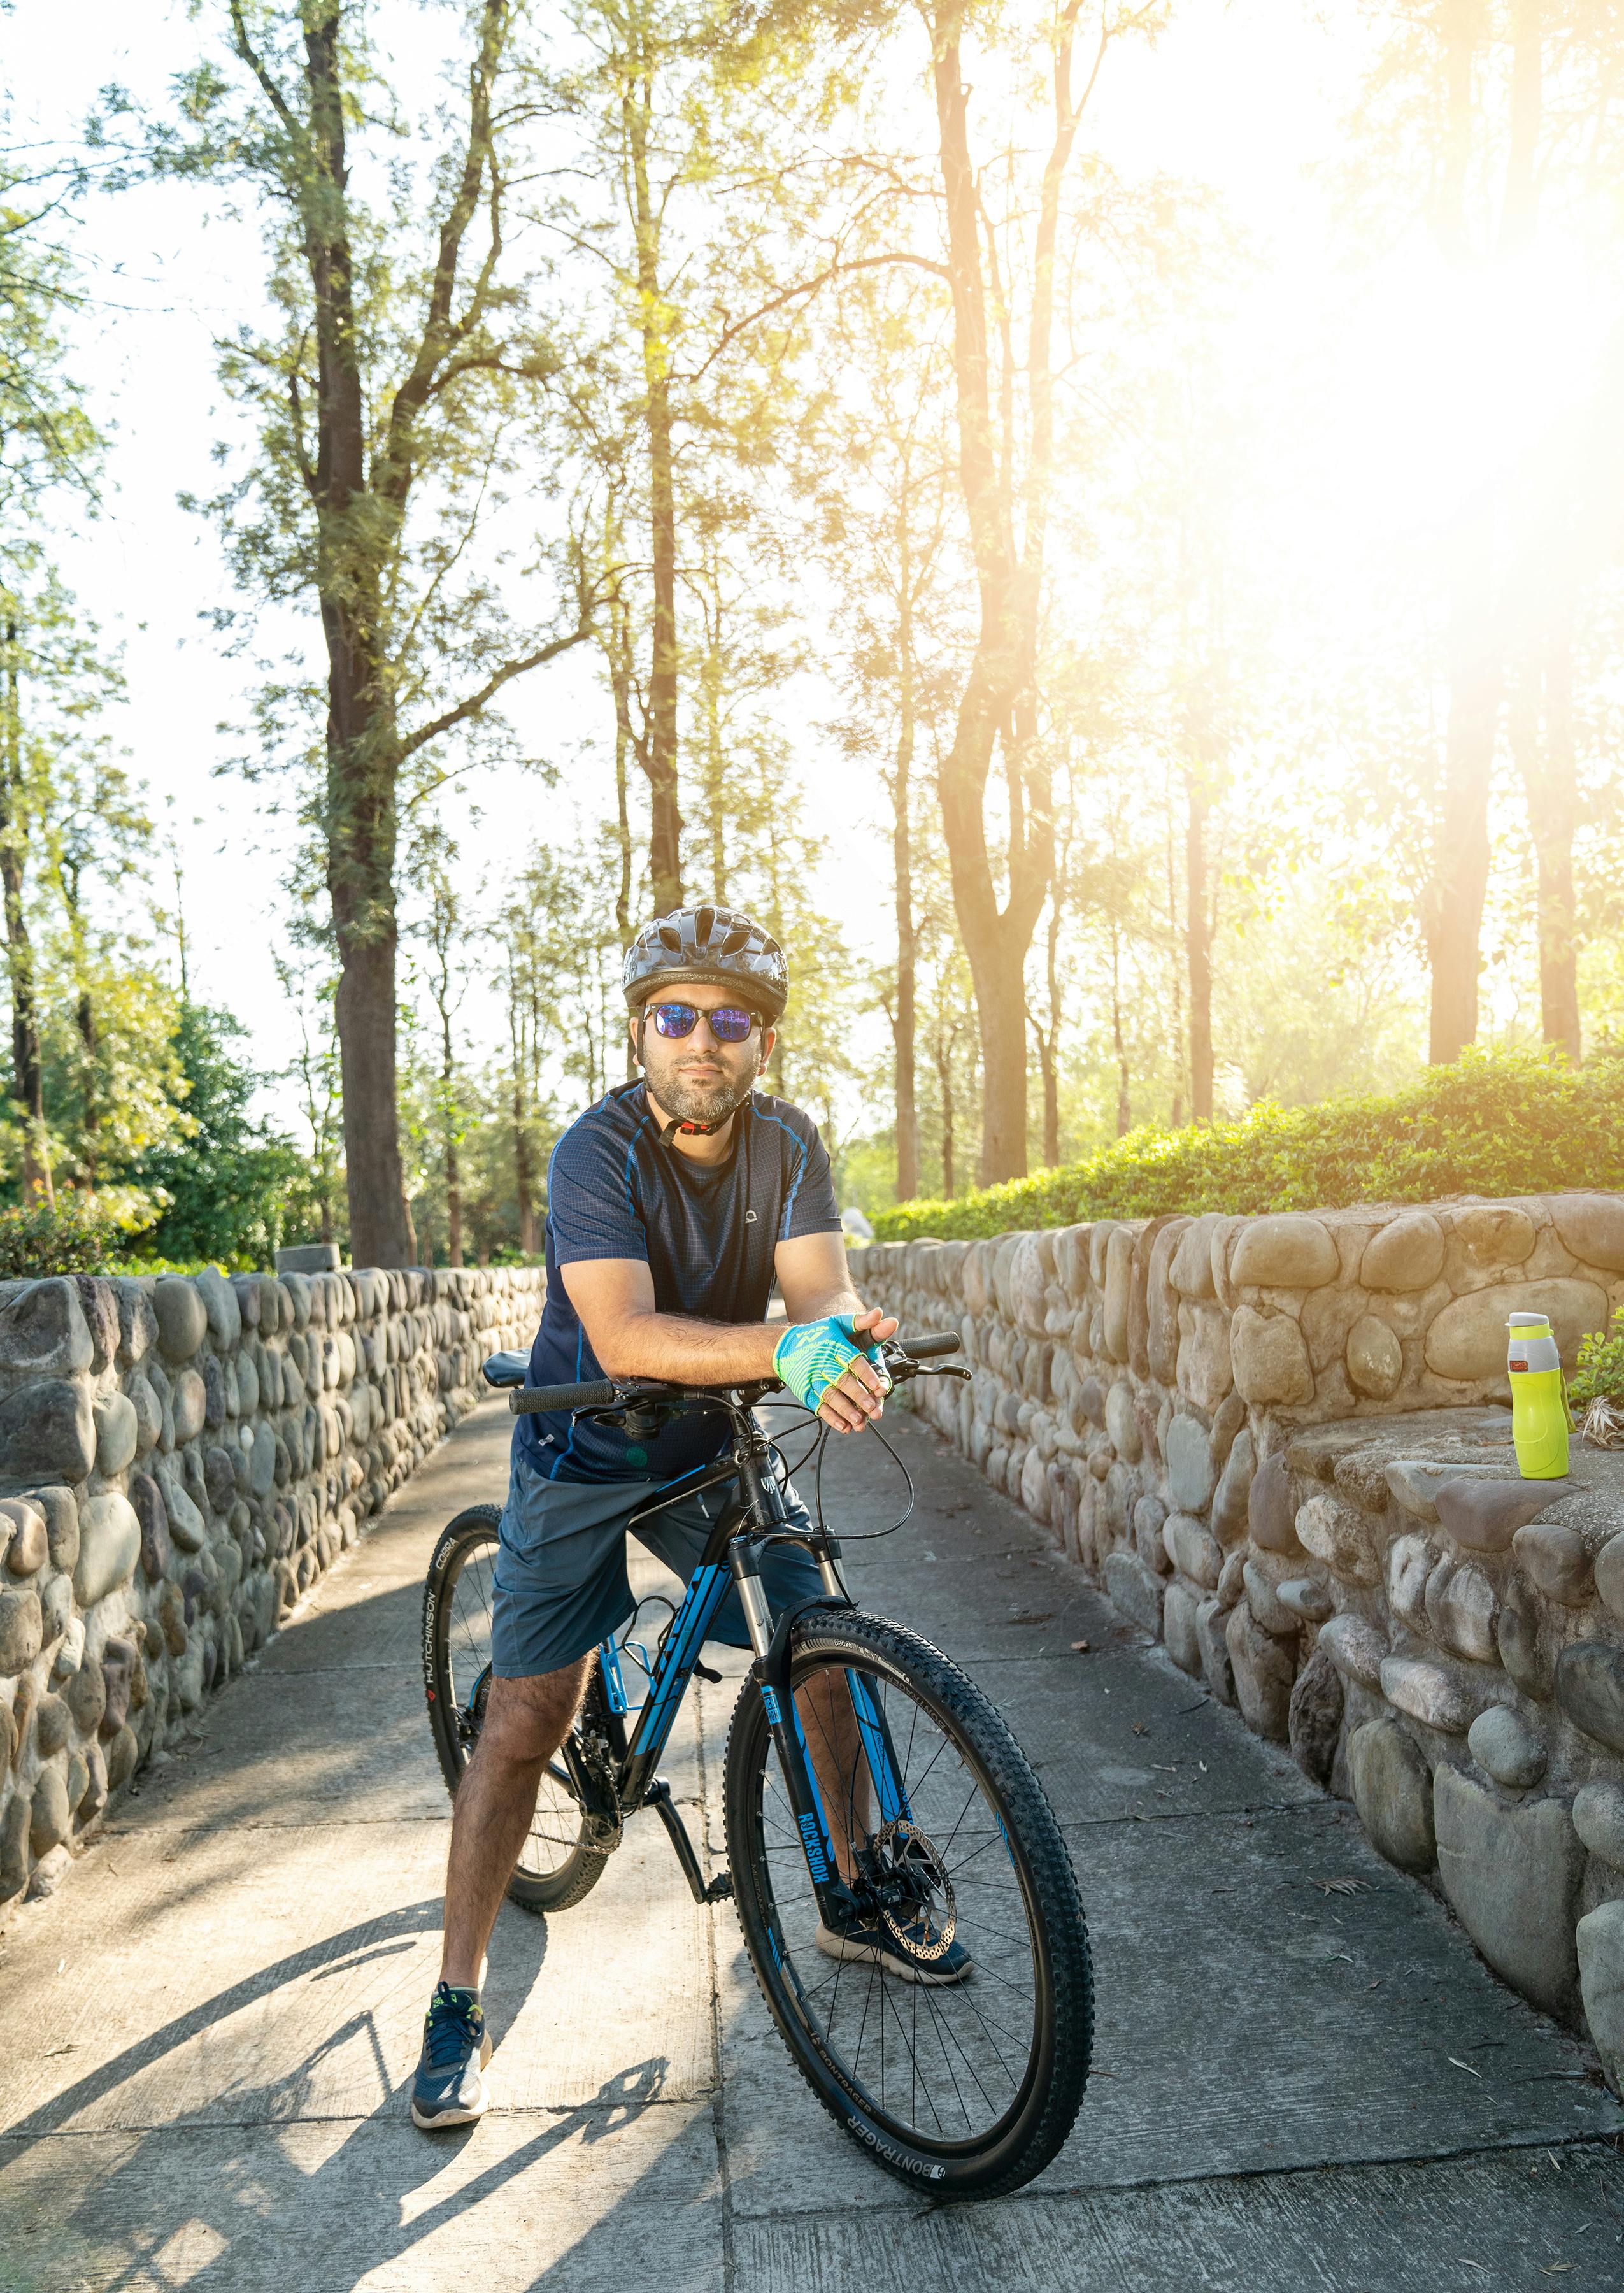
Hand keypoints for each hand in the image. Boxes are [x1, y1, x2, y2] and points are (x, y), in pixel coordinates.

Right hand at [815, 1308, 897, 1434]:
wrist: (786, 1346)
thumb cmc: (819, 1335)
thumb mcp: (839, 1323)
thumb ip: (862, 1322)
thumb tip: (881, 1313)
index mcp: (833, 1345)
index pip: (852, 1360)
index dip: (866, 1374)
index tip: (879, 1387)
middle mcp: (821, 1362)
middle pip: (841, 1380)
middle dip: (857, 1395)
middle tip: (872, 1407)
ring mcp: (811, 1378)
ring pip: (830, 1396)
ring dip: (845, 1410)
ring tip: (860, 1420)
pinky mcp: (804, 1391)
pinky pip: (818, 1406)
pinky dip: (830, 1417)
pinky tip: (843, 1426)